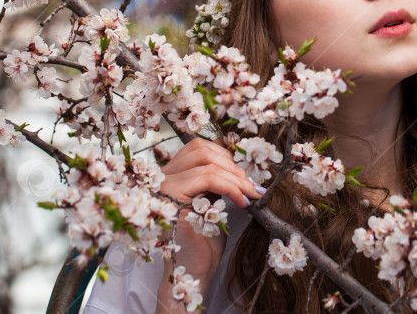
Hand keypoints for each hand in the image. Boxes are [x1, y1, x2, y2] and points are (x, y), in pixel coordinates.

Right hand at [154, 136, 261, 312]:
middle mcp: (163, 177)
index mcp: (172, 174)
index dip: (226, 155)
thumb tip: (242, 166)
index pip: (199, 148)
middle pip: (202, 149)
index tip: (247, 174)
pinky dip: (231, 187)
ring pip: (207, 163)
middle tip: (253, 184)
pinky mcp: (172, 200)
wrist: (195, 270)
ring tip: (252, 194)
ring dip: (237, 177)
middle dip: (234, 165)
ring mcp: (165, 187)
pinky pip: (207, 179)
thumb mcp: (213, 201)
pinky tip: (242, 202)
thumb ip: (217, 180)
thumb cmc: (204, 240)